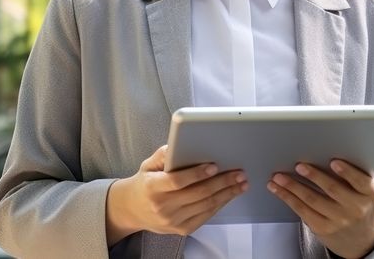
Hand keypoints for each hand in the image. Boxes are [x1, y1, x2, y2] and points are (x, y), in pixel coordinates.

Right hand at [105, 145, 246, 244]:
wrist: (133, 210)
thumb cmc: (145, 183)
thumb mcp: (148, 164)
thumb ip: (164, 154)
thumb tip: (181, 144)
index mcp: (152, 187)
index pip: (177, 181)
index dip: (197, 174)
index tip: (214, 165)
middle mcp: (162, 206)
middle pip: (197, 194)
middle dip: (222, 182)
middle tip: (238, 173)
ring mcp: (173, 220)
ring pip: (205, 205)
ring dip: (226, 193)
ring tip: (240, 183)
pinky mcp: (182, 229)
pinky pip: (206, 216)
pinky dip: (220, 204)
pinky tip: (229, 195)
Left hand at [267, 159, 373, 258]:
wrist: (360, 236)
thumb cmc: (359, 200)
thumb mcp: (366, 189)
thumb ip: (354, 174)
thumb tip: (324, 150)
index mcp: (370, 193)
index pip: (361, 181)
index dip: (347, 172)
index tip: (334, 161)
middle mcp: (356, 208)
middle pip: (333, 190)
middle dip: (314, 176)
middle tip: (299, 165)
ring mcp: (339, 220)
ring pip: (313, 200)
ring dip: (293, 186)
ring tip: (279, 176)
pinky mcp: (322, 228)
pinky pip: (302, 210)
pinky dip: (287, 197)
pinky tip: (277, 189)